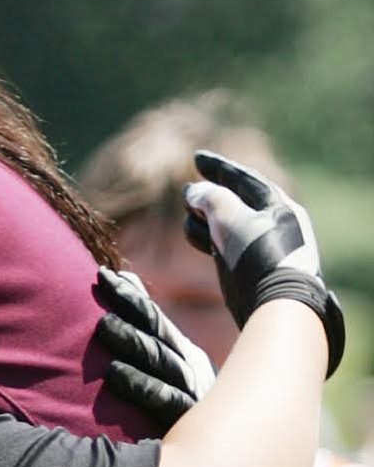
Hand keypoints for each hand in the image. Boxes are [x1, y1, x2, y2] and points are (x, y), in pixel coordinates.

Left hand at [94, 268, 214, 432]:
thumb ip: (144, 335)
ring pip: (159, 361)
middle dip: (129, 306)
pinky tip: (114, 373)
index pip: (154, 321)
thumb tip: (120, 287)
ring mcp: (190, 395)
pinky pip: (161, 401)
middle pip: (156, 333)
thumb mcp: (165, 377)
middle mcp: (189, 372)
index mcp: (183, 359)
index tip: (103, 275)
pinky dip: (138, 384)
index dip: (130, 297)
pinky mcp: (186, 424)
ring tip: (103, 323)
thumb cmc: (179, 421)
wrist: (222, 463)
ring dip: (131, 340)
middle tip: (101, 282)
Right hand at [183, 150, 344, 374]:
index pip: (245, 179)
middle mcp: (275, 226)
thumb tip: (194, 191)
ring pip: (230, 227)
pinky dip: (209, 240)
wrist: (277, 307)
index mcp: (280, 207)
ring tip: (186, 216)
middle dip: (211, 196)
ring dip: (206, 219)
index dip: (219, 167)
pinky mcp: (252, 275)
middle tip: (188, 192)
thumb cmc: (259, 258)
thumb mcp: (231, 219)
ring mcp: (264, 252)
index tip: (197, 158)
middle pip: (237, 202)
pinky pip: (228, 248)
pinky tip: (193, 236)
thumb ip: (211, 199)